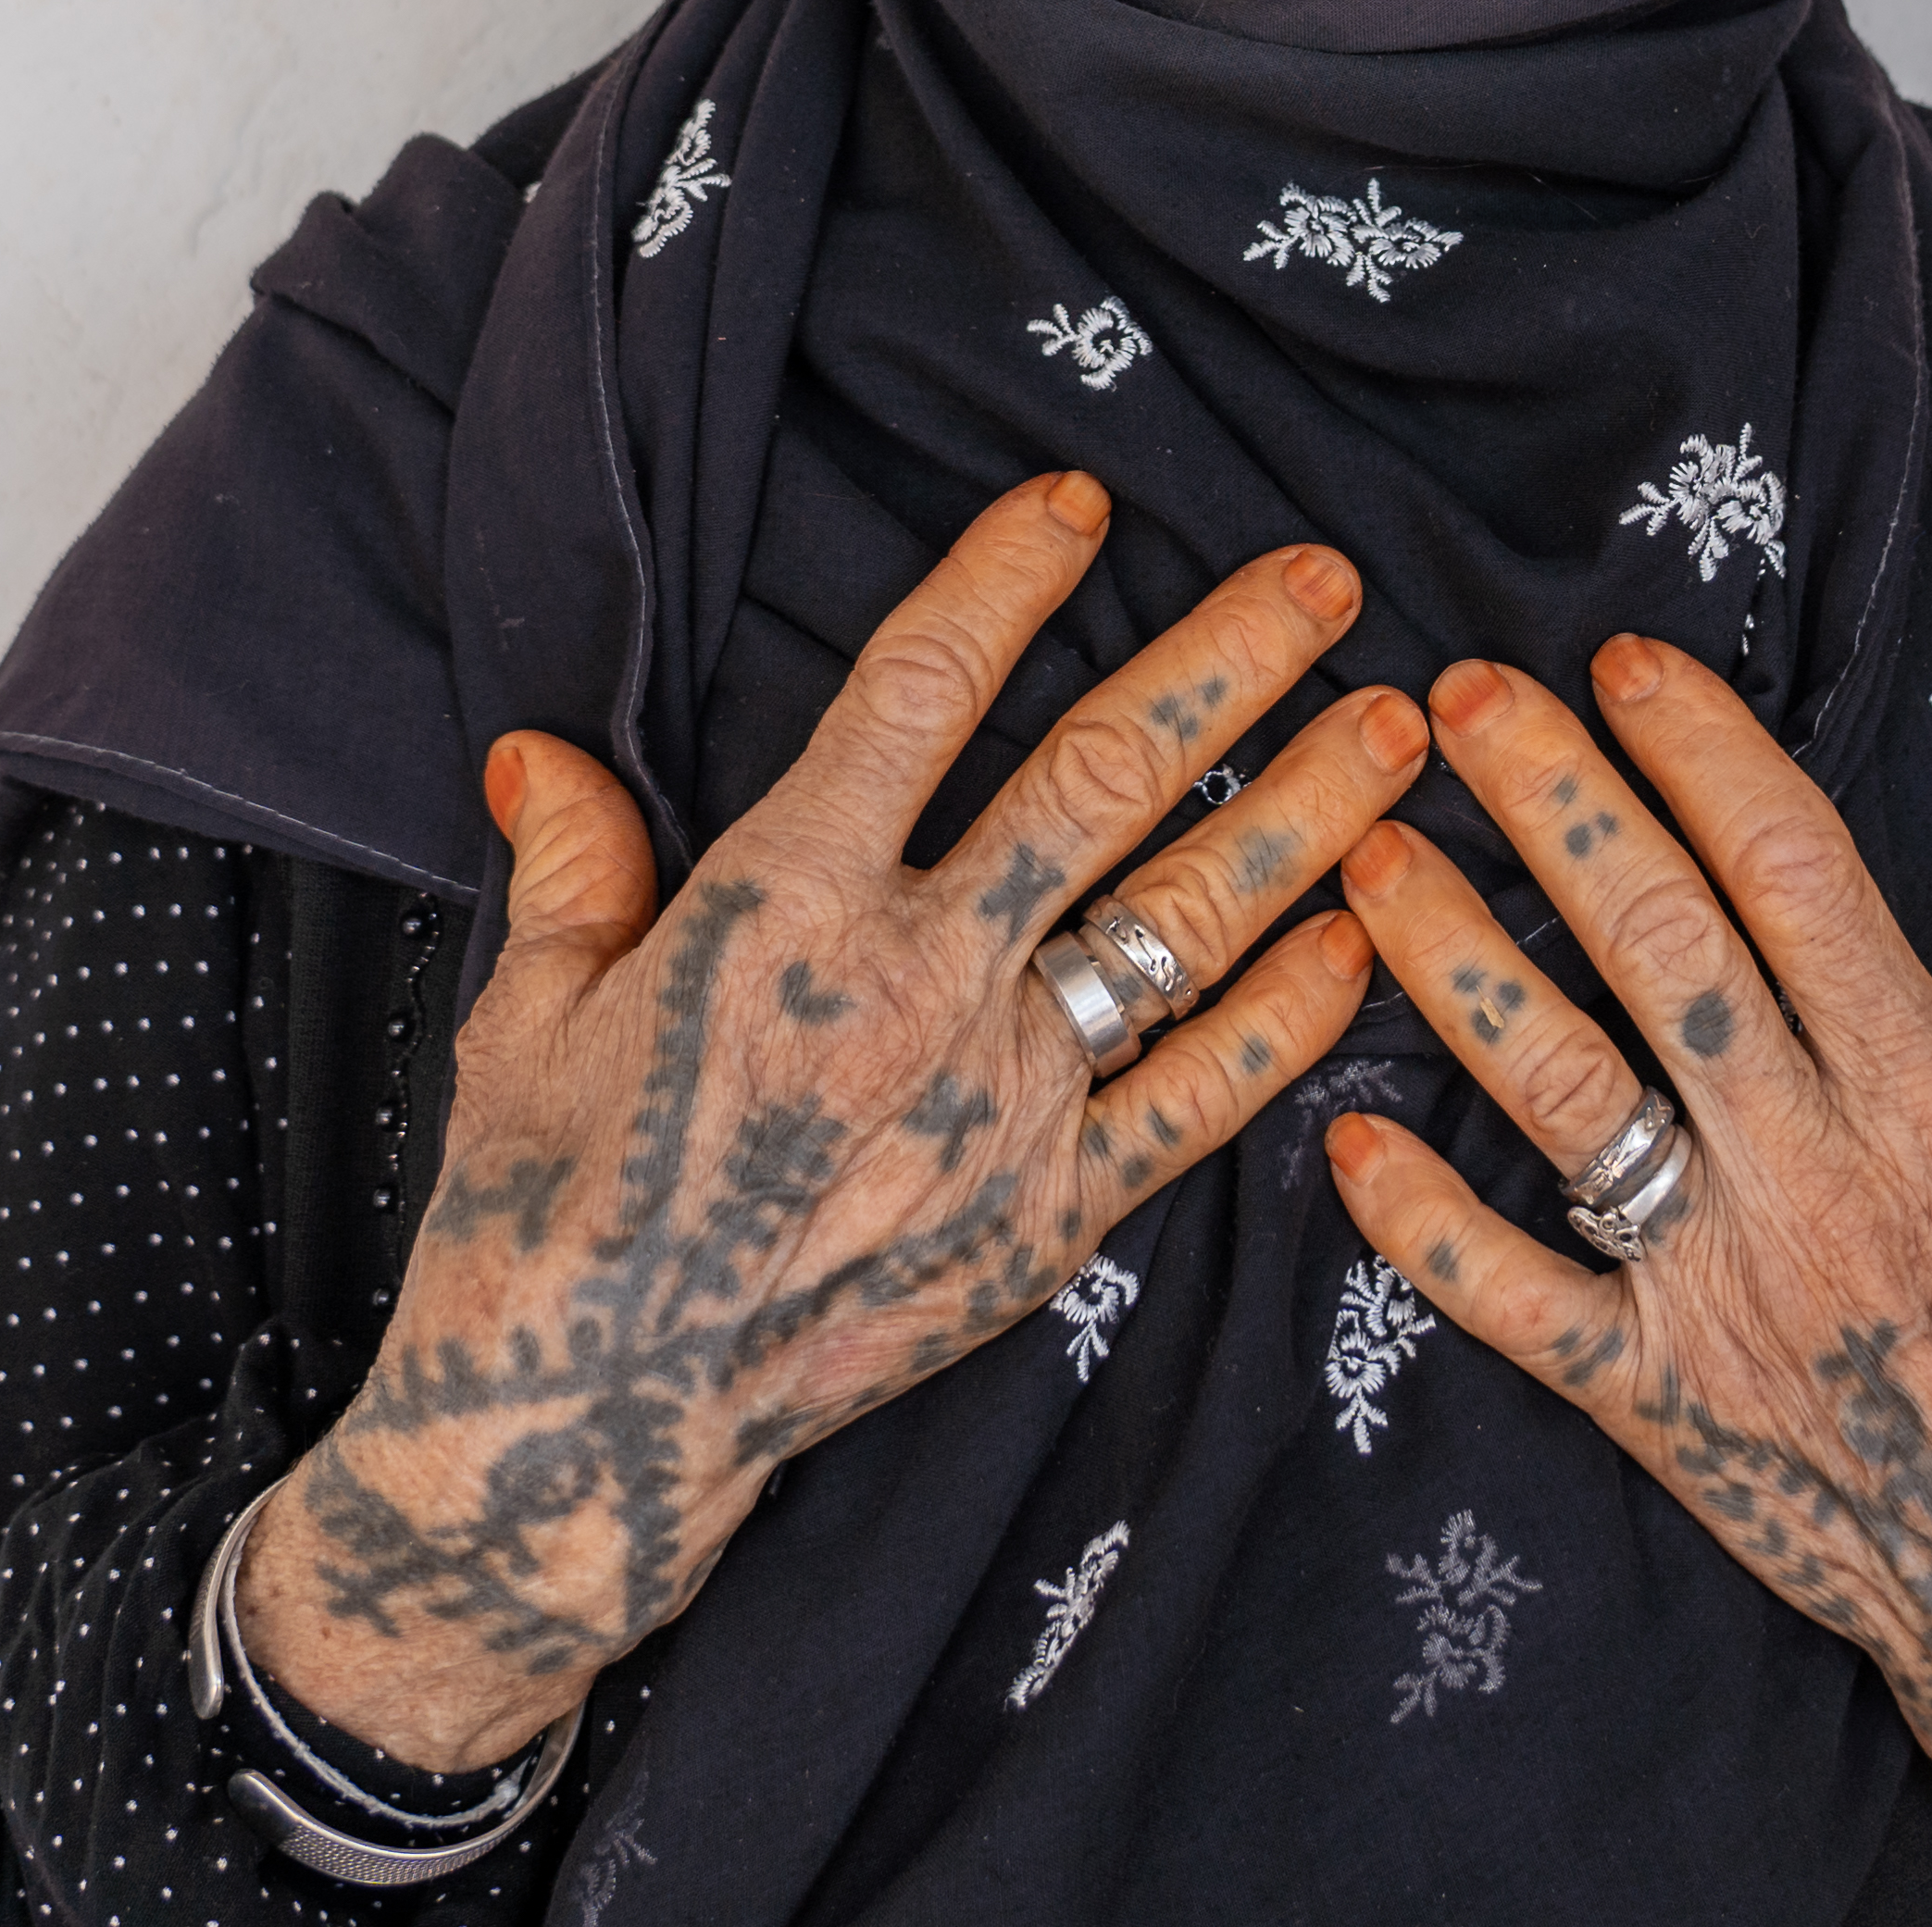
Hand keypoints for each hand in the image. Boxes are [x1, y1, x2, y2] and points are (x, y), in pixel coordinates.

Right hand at [241, 473, 1420, 1767]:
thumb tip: (539, 749)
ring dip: (1304, 814)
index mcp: (782, 902)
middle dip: (1229, 663)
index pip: (921, 688)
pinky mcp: (1045, 1216)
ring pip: (1184, 920)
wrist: (579, 1429)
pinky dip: (1289, 1013)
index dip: (1010, 578)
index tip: (1088, 501)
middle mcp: (915, 981)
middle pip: (1102, 779)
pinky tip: (1359, 938)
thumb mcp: (530, 1012)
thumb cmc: (540, 1212)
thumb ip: (572, 865)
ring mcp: (997, 1100)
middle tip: (1331, 579)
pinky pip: (1196, 1095)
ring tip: (1400, 728)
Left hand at [1326, 637, 1931, 1878]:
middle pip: (1659, 943)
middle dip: (1553, 804)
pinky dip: (1421, 1224)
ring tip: (1365, 859)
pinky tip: (1342, 1140)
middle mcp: (1812, 1169)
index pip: (1795, 874)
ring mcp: (1723, 1286)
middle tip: (1459, 695)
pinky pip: (1515, 1302)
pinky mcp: (1661, 1401)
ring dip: (1456, 965)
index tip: (1623, 663)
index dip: (1701, 754)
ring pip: (1563, 1092)